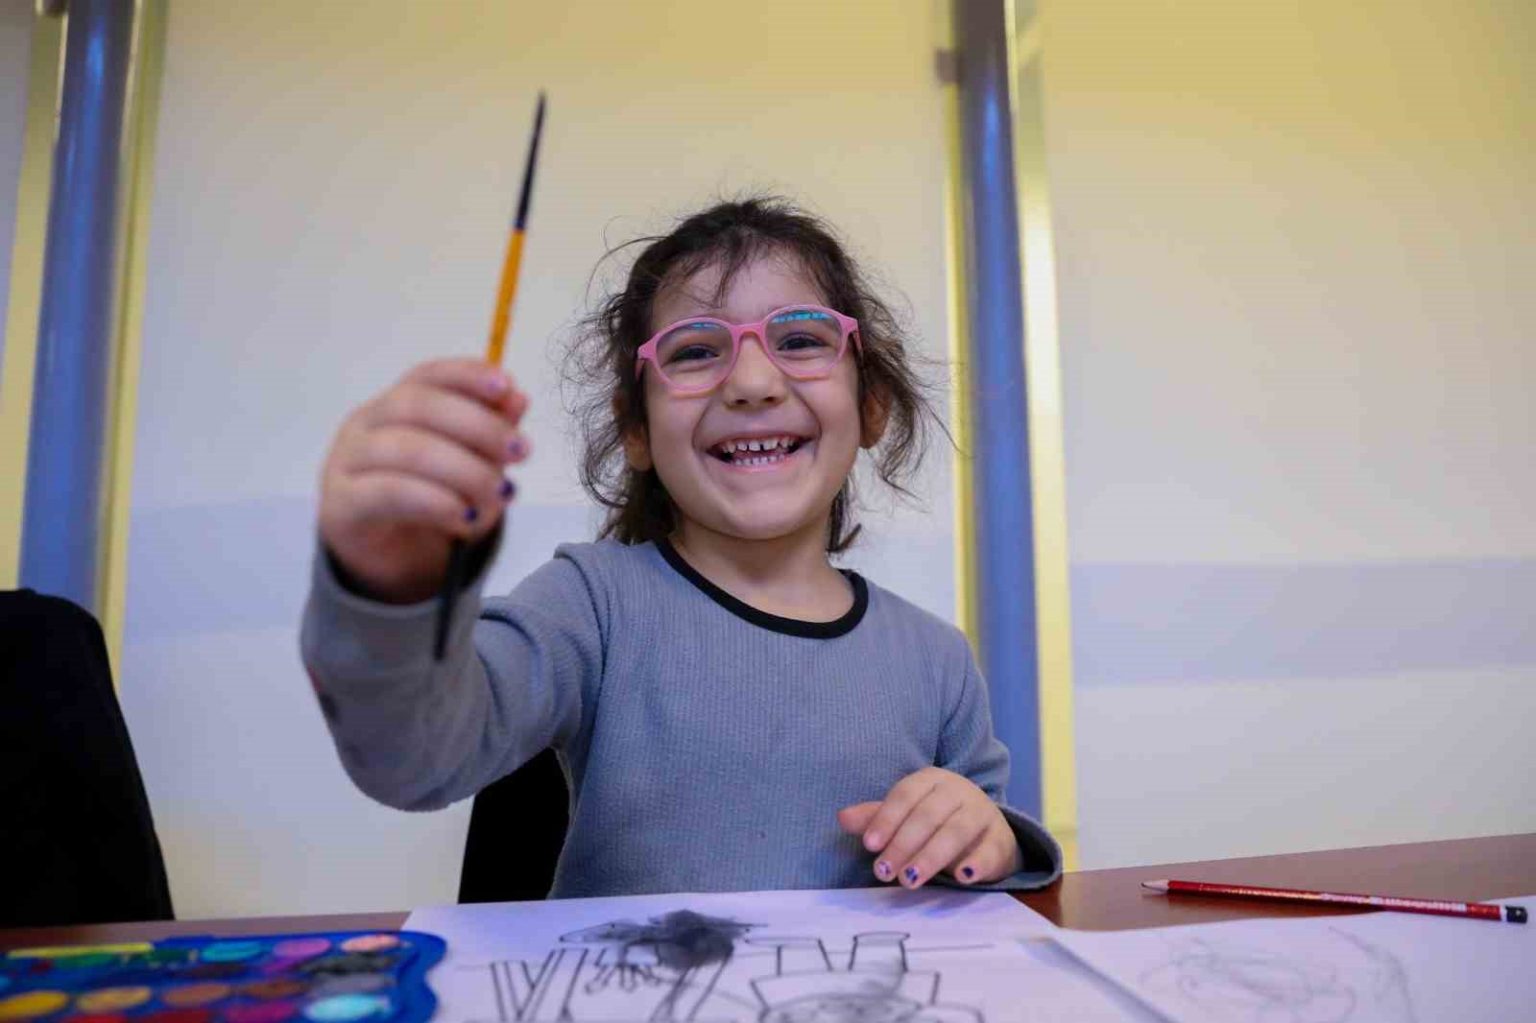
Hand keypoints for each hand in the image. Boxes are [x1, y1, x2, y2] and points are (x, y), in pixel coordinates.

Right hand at [319, 358, 529, 603]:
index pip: (428, 375)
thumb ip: (490, 433)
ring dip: (463, 469)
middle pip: (418, 405)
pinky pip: (389, 493)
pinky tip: (465, 516)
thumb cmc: (431, 500)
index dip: (467, 375)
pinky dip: (435, 502)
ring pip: (405, 449)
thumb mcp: (471, 466)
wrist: (389, 558)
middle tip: (519, 451)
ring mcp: (349, 461)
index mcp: (398, 403)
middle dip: (477, 425)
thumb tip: (517, 399)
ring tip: (498, 492)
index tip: (506, 386)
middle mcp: (367, 422)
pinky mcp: (342, 503)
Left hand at [837, 767, 1021, 888]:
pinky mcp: (1001, 839)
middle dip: (903, 844)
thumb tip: (842, 818)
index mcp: (931, 779)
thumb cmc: (937, 820)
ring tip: (911, 879)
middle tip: (885, 871)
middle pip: (928, 815)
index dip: (886, 819)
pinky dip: (977, 863)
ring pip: (956, 831)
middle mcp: (958, 791)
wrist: (986, 827)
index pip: (905, 795)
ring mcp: (982, 813)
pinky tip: (962, 877)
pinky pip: (990, 850)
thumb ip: (876, 818)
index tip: (870, 845)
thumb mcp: (906, 816)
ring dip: (931, 856)